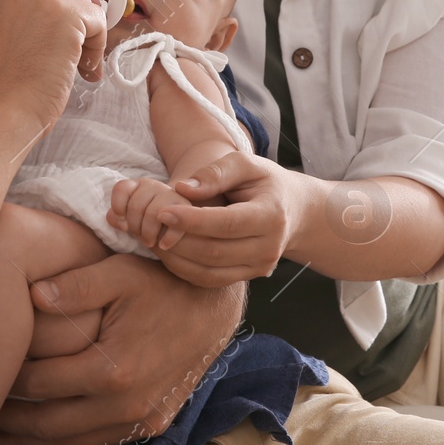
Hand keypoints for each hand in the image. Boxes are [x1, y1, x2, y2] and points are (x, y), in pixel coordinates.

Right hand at [0, 0, 107, 133]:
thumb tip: (69, 9)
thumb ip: (17, 15)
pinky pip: (96, 20)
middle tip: (69, 50)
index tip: (49, 36)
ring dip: (84, 32)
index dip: (46, 10)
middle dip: (69, 15)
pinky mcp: (63, 10)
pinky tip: (82, 68)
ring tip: (76, 64)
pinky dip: (96, 45)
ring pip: (79, 1)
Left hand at [0, 254, 244, 444]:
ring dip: (30, 441)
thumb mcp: (120, 272)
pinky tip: (37, 438)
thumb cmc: (164, 282)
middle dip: (7, 420)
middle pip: (48, 422)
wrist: (216, 307)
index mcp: (113, 368)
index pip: (39, 382)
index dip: (4, 379)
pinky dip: (63, 443)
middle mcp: (126, 404)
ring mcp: (140, 420)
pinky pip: (96, 442)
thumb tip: (30, 296)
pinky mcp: (150, 425)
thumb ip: (75, 284)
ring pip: (70, 442)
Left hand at [108, 177, 196, 250]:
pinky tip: (163, 245)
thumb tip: (120, 222)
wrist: (179, 224)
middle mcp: (155, 186)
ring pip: (153, 214)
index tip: (123, 224)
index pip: (121, 188)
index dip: (118, 207)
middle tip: (139, 237)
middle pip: (135, 206)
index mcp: (138, 186)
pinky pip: (174, 224)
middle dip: (134, 226)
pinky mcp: (187, 208)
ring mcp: (171, 195)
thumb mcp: (130, 219)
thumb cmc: (148, 223)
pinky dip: (167, 238)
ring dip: (148, 233)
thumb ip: (117, 218)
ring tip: (149, 242)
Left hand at [150, 153, 315, 286]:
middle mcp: (268, 247)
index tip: (162, 211)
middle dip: (178, 240)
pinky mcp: (247, 277)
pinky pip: (209, 280)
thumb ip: (216, 172)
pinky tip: (168, 251)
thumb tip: (182, 189)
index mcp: (271, 216)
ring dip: (176, 257)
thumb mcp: (246, 164)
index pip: (226, 223)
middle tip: (151, 225)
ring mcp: (259, 267)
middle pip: (214, 251)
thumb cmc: (264, 182)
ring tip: (154, 237)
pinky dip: (183, 268)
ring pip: (208, 271)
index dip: (191, 220)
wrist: (292, 211)